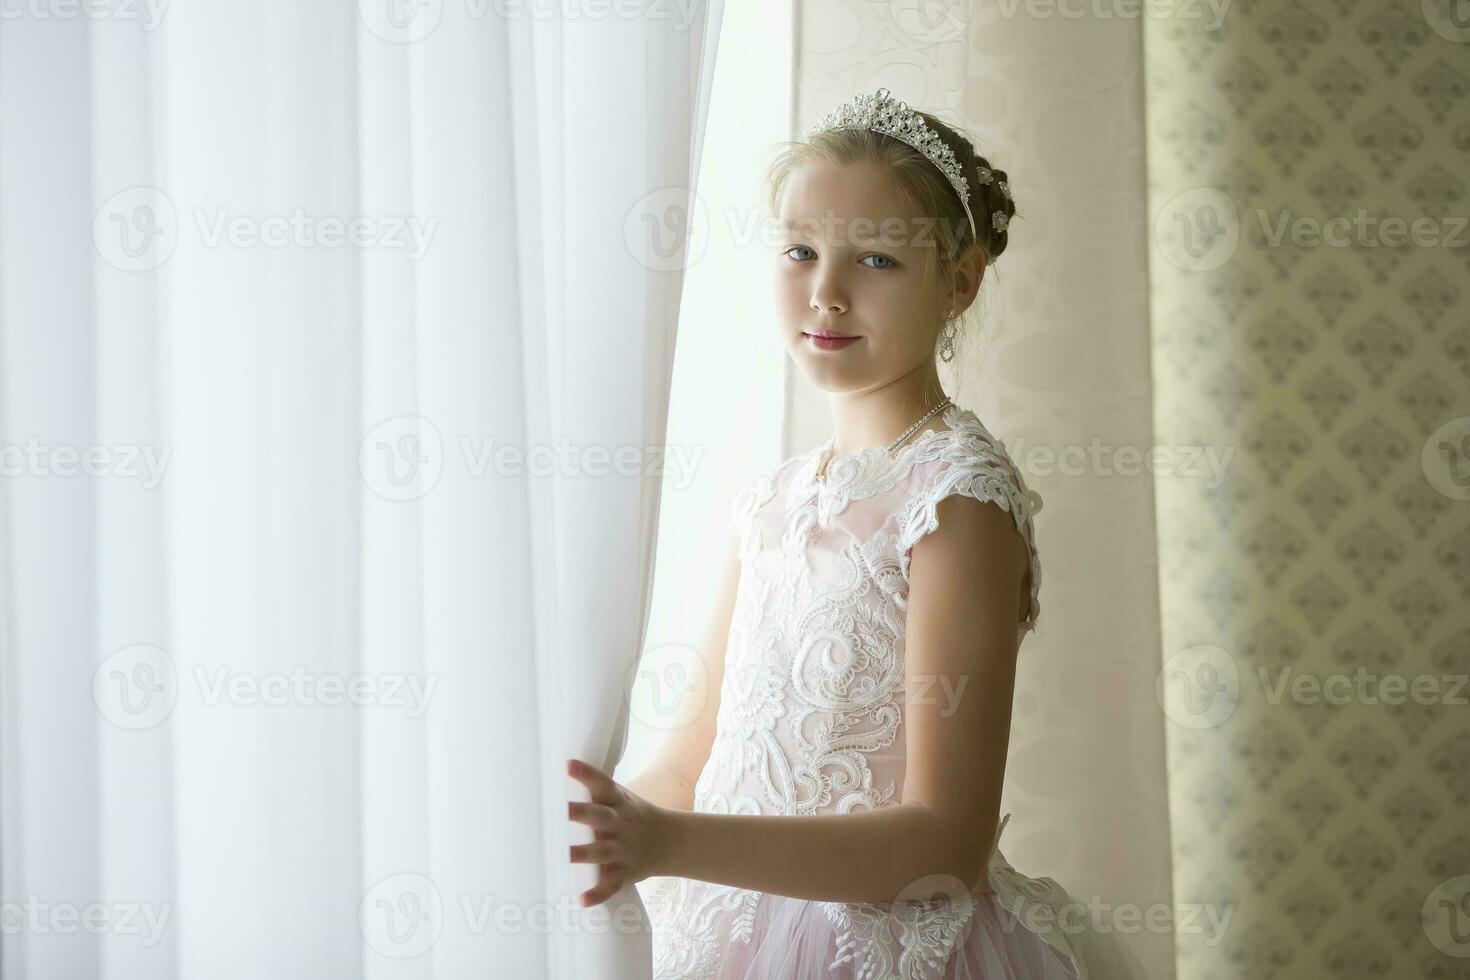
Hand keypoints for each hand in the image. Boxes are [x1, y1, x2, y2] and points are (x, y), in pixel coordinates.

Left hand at [566, 757, 670, 906]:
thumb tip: (551, 780)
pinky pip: (611, 885)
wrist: (669, 842)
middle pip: (599, 817)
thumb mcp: (621, 798)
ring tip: (564, 855)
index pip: (602, 785)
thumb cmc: (632, 816)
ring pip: (601, 851)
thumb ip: (594, 792)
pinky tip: (583, 900)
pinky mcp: (624, 873)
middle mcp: (620, 824)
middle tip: (560, 810)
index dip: (586, 774)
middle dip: (580, 813)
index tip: (568, 765)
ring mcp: (623, 850)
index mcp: (618, 803)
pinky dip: (599, 894)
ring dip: (583, 853)